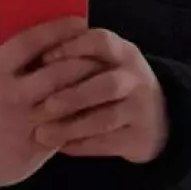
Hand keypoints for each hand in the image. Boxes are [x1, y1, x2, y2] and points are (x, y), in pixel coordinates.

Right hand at [0, 1, 98, 189]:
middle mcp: (12, 96)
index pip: (30, 43)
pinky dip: (85, 114)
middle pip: (57, 72)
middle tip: (101, 48)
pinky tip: (97, 103)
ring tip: (105, 72)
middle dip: (83, 58)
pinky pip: (68, 128)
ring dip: (90, 86)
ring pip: (68, 101)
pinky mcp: (38, 146)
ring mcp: (27, 123)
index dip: (57, 29)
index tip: (78, 21)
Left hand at [33, 28, 169, 163]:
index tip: (44, 59)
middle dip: (73, 96)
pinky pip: (106, 144)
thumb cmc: (114, 82)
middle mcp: (136, 79)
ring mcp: (141, 110)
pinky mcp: (138, 138)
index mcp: (124, 53)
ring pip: (106, 119)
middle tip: (44, 106)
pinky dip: (80, 146)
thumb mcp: (106, 63)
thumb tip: (33, 56)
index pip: (102, 42)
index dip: (73, 48)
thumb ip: (79, 57)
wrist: (157, 118)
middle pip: (107, 85)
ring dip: (72, 127)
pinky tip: (58, 147)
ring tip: (42, 134)